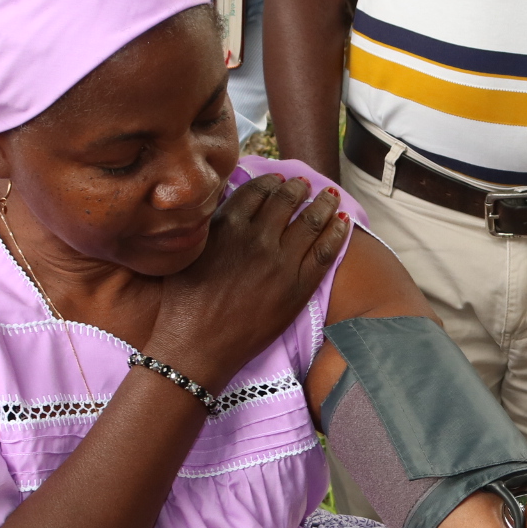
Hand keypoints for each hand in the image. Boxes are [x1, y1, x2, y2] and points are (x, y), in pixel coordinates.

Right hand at [152, 175, 349, 388]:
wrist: (197, 347)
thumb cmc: (182, 305)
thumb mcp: (187, 252)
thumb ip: (210, 227)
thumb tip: (224, 208)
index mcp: (228, 225)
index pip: (258, 191)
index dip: (272, 182)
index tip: (279, 180)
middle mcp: (258, 238)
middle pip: (287, 201)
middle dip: (299, 188)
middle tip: (305, 184)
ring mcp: (281, 262)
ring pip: (312, 221)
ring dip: (324, 204)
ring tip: (331, 196)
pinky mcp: (298, 288)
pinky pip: (325, 252)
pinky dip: (337, 233)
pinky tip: (344, 223)